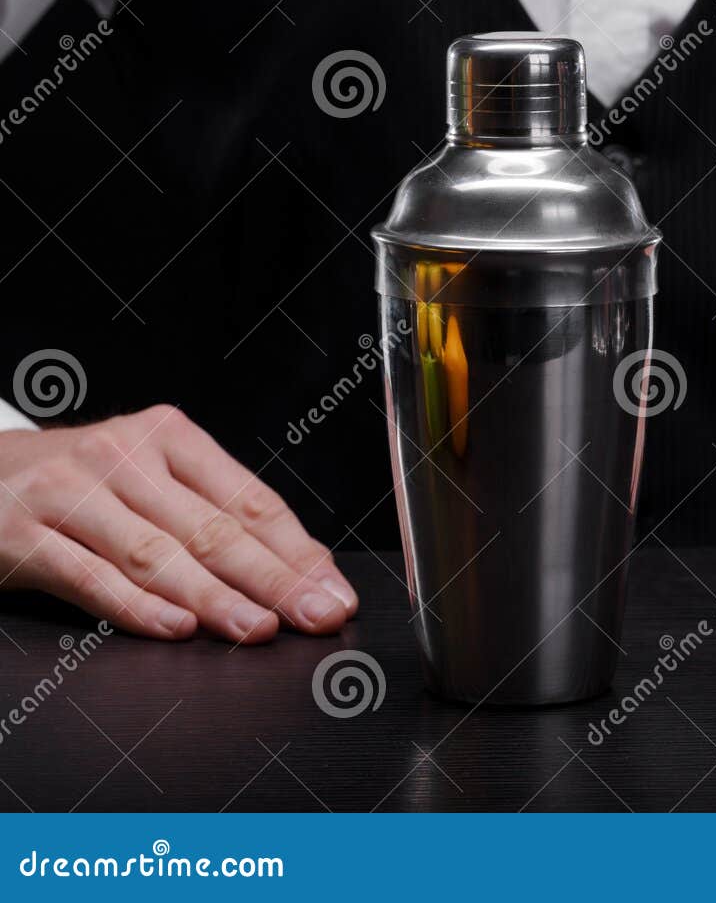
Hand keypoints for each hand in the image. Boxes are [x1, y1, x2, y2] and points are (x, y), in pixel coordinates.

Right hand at [0, 405, 357, 641]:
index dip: (297, 551)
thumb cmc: (78, 484)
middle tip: (317, 615)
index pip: (249, 500)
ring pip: (157, 553)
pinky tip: (177, 627)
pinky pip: (89, 576)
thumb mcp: (146, 478)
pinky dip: (137, 606)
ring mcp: (71, 492)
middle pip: (213, 528)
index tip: (334, 591)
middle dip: (274, 579)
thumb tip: (300, 568)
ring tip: (259, 629)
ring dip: (216, 597)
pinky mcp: (22, 533)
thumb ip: (211, 515)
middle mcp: (124, 455)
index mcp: (169, 436)